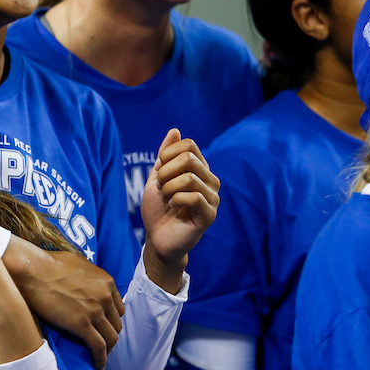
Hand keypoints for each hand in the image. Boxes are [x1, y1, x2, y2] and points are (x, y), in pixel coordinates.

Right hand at [3, 239, 123, 369]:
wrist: (34, 271)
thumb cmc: (49, 264)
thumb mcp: (79, 264)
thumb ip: (90, 276)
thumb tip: (88, 283)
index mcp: (107, 282)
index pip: (118, 308)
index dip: (111, 319)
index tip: (103, 326)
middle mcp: (105, 297)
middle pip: (116, 324)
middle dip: (109, 334)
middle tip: (100, 342)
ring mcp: (95, 311)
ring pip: (111, 338)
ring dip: (107, 350)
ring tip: (99, 357)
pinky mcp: (82, 325)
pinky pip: (99, 348)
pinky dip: (101, 360)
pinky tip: (98, 367)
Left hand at [140, 129, 219, 292]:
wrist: (156, 238)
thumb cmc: (158, 208)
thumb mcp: (157, 177)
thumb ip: (165, 155)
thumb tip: (175, 130)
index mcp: (199, 169)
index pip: (189, 145)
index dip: (168, 154)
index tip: (159, 171)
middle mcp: (210, 180)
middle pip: (189, 158)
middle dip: (166, 172)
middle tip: (161, 187)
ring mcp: (212, 197)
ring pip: (189, 177)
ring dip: (169, 188)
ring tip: (167, 199)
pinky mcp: (210, 214)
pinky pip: (193, 196)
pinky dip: (176, 200)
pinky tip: (174, 208)